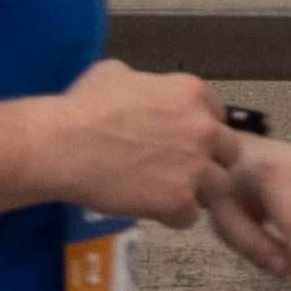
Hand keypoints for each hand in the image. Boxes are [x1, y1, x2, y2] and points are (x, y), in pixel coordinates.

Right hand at [38, 58, 235, 224]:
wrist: (62, 145)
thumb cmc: (82, 106)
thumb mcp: (116, 73)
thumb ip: (146, 83)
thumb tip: (142, 89)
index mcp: (192, 93)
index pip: (217, 115)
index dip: (200, 130)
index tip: (181, 140)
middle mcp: (204, 128)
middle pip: (228, 151)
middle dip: (209, 160)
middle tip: (180, 169)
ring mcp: (195, 167)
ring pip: (217, 187)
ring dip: (196, 191)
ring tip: (166, 193)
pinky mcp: (180, 201)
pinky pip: (190, 216)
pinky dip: (173, 216)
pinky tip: (151, 209)